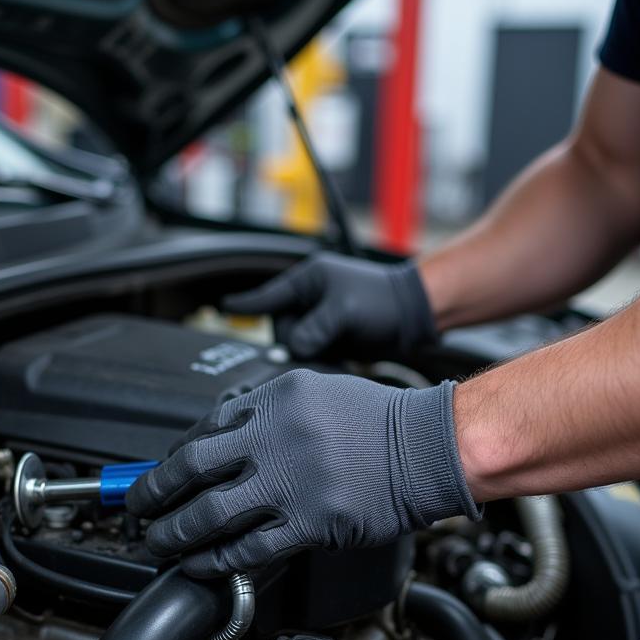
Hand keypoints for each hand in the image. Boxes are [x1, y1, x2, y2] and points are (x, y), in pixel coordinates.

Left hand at [126, 369, 477, 577]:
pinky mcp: (310, 522)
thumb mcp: (316, 392)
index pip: (203, 430)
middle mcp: (275, 436)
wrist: (429, 447)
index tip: (160, 476)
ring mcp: (291, 481)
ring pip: (210, 513)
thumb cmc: (378, 421)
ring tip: (157, 542)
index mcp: (274, 399)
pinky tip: (200, 563)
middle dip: (154, 494)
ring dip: (175, 532)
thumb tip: (221, 440)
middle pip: (192, 470)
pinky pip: (249, 547)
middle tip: (137, 509)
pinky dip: (216, 558)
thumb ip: (266, 412)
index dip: (173, 459)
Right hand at [222, 252, 436, 359]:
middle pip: (282, 328)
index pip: (268, 296)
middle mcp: (311, 298)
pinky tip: (336, 359)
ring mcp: (321, 319)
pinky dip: (320, 359)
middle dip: (296, 340)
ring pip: (297, 344)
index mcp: (309, 280)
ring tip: (335, 349)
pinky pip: (312, 353)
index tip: (223, 307)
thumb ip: (314, 331)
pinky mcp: (332, 338)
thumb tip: (293, 350)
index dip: (244, 305)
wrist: (415, 315)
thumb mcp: (344, 312)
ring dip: (309, 352)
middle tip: (323, 340)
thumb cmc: (383, 302)